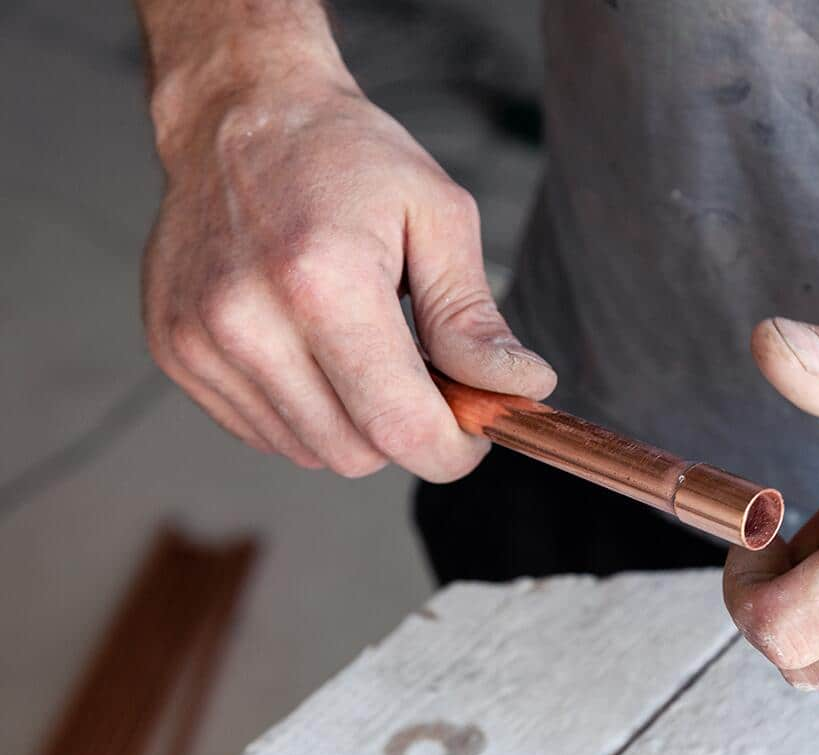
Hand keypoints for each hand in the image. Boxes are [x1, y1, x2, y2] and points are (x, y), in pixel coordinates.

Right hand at [143, 73, 553, 480]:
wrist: (237, 114)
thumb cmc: (347, 159)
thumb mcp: (438, 217)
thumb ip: (474, 318)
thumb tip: (522, 388)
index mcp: (323, 282)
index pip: (399, 427)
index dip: (452, 450)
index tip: (476, 432)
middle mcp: (247, 321)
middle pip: (355, 453)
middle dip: (406, 432)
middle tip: (427, 378)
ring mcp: (199, 340)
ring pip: (309, 452)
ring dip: (355, 424)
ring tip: (366, 351)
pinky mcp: (174, 352)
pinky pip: (263, 431)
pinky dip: (306, 413)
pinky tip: (315, 351)